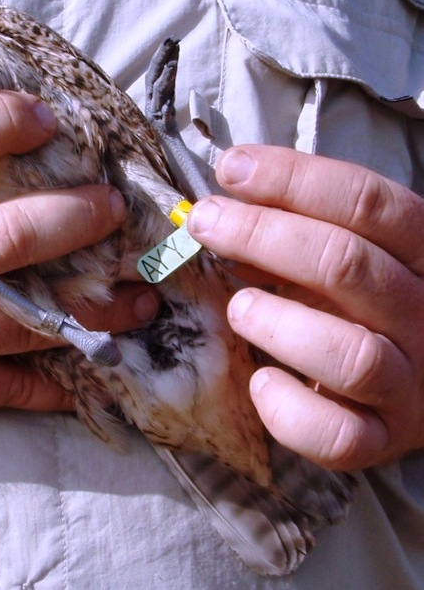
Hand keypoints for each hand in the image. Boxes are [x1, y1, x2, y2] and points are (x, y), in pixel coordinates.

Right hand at [0, 91, 152, 473]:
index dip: (0, 117)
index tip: (42, 113)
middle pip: (13, 238)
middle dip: (77, 218)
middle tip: (113, 207)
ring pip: (30, 319)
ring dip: (97, 307)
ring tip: (141, 294)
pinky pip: (10, 388)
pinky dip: (58, 381)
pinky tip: (97, 366)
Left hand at [186, 145, 423, 470]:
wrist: (418, 380)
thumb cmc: (361, 299)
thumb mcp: (342, 250)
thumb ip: (295, 228)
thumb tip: (221, 211)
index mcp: (423, 254)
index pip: (368, 202)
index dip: (293, 179)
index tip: (230, 169)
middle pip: (349, 266)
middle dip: (261, 236)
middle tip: (205, 222)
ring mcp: (409, 384)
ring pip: (352, 356)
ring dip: (278, 323)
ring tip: (237, 307)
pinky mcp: (382, 439)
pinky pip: (338, 436)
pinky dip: (289, 410)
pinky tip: (260, 380)